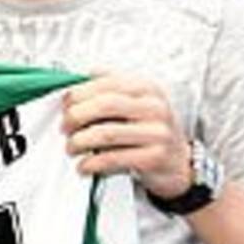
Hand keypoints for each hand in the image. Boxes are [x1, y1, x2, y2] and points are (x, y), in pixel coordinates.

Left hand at [62, 74, 191, 197]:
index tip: (64, 104)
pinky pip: (113, 158)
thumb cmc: (149, 130)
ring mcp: (158, 133)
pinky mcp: (154, 158)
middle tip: (64, 127)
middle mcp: (154, 107)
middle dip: (76, 116)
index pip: (107, 82)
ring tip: (71, 147)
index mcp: (146, 88)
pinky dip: (91, 163)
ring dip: (79, 142)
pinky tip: (84, 165)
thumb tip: (75, 78)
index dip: (79, 92)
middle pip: (105, 105)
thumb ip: (109, 88)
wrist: (179, 164)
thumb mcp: (135, 103)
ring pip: (106, 133)